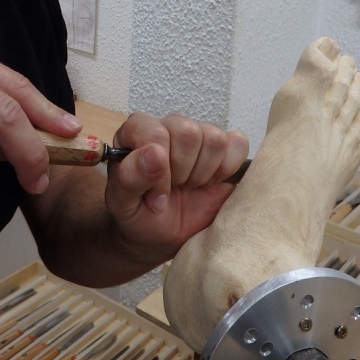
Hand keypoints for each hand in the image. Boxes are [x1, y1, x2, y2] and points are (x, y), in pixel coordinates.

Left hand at [104, 112, 248, 264]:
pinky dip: (227, 169)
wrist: (161, 234)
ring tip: (190, 186)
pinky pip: (237, 143)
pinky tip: (210, 182)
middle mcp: (168, 125)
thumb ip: (130, 177)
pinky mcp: (223, 147)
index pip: (157, 134)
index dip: (160, 171)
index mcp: (137, 131)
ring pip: (214, 138)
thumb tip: (155, 153)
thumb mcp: (122, 203)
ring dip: (204, 172)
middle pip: (189, 133)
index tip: (156, 199)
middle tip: (174, 189)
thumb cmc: (138, 214)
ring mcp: (198, 134)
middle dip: (183, 172)